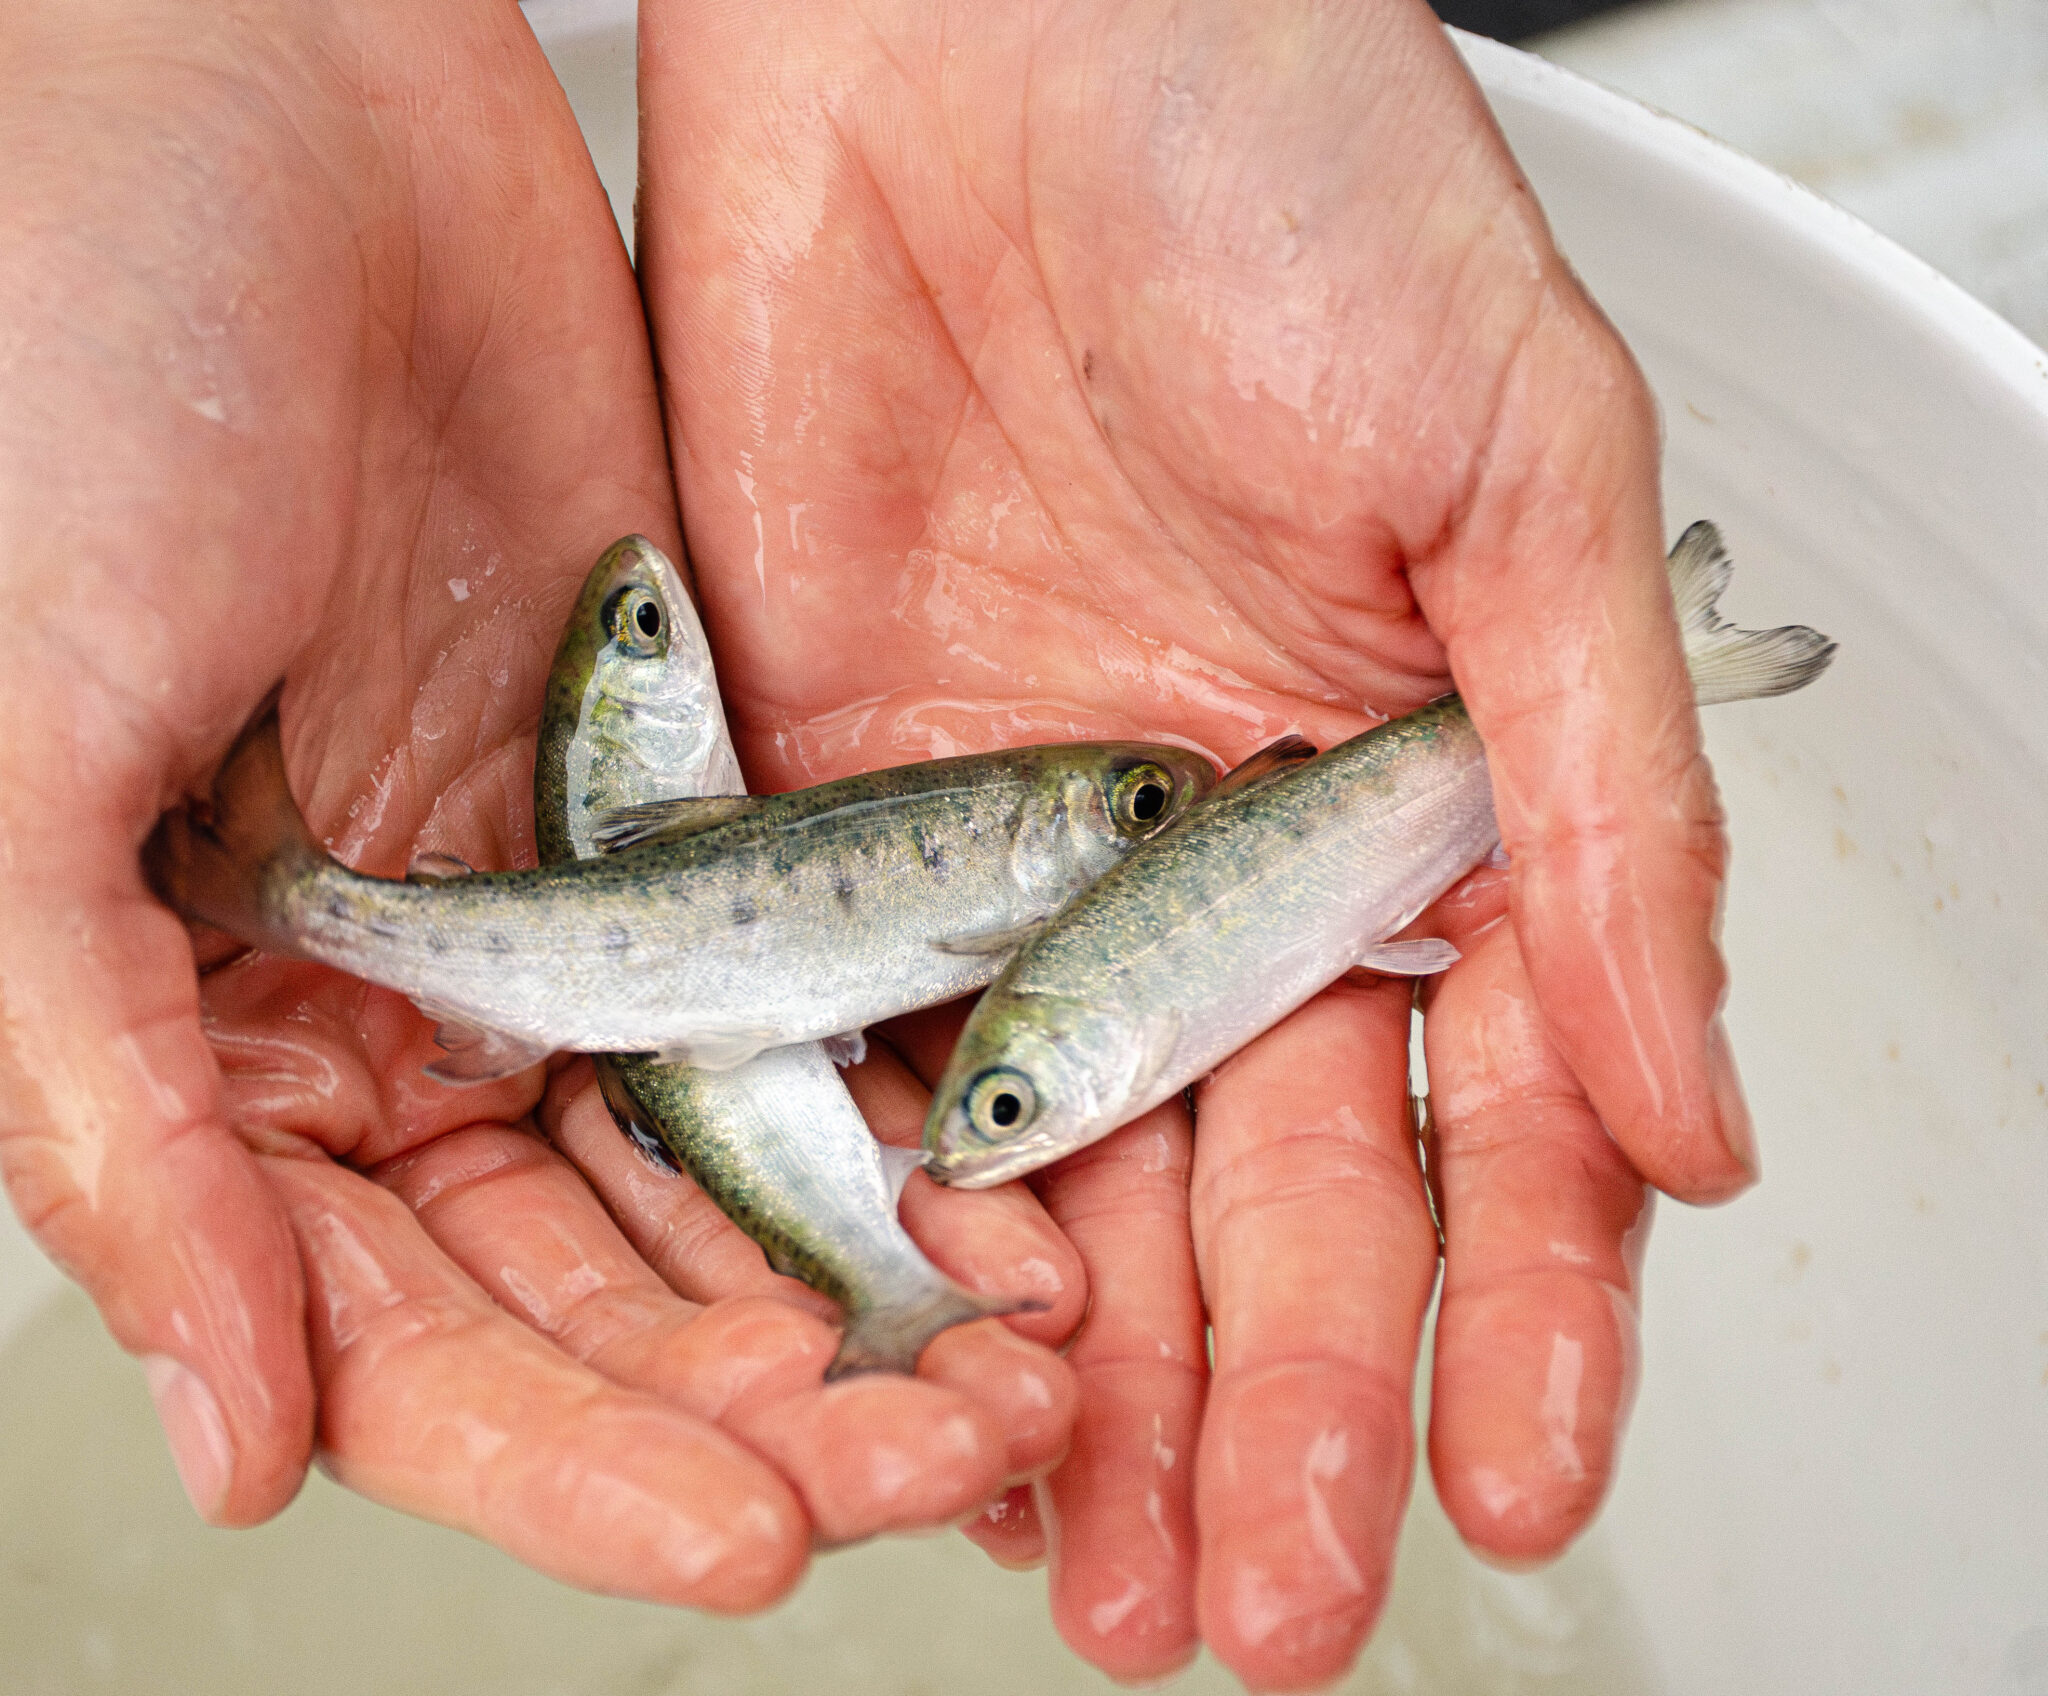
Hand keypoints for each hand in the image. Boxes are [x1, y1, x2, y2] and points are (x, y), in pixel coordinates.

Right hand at [0, 0, 1076, 1606]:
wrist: (247, 90)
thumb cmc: (61, 376)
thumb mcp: (5, 770)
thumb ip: (107, 1118)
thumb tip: (226, 1426)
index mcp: (212, 1048)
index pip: (400, 1345)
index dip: (572, 1459)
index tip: (745, 1531)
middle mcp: (401, 1011)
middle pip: (601, 1297)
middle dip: (768, 1404)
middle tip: (938, 1459)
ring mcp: (559, 910)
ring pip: (732, 1176)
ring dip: (872, 1292)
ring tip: (1025, 1369)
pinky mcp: (692, 789)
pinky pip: (816, 986)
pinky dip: (913, 1095)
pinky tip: (1024, 1171)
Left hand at [641, 0, 1709, 1682]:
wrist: (974, 13)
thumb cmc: (1280, 154)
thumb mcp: (1517, 465)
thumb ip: (1598, 799)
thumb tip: (1688, 1109)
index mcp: (1402, 795)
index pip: (1476, 1126)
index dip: (1500, 1322)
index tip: (1498, 1482)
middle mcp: (1196, 858)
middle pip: (1248, 1203)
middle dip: (1263, 1413)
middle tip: (1252, 1597)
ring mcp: (1000, 856)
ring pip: (1053, 1184)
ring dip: (1072, 1387)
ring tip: (1087, 1568)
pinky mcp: (812, 813)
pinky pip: (841, 1054)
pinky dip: (872, 1220)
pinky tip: (897, 1360)